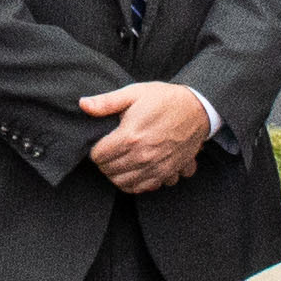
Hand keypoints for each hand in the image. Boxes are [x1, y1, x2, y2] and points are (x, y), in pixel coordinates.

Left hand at [82, 81, 216, 193]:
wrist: (198, 109)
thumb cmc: (165, 99)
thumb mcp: (134, 93)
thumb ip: (107, 102)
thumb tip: (83, 104)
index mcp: (130, 136)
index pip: (98, 156)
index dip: (94, 149)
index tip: (100, 142)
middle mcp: (142, 156)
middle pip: (109, 171)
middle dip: (103, 162)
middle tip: (107, 151)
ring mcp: (156, 167)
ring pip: (123, 183)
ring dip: (116, 174)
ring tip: (118, 162)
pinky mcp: (167, 173)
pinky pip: (143, 188)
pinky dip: (134, 183)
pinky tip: (133, 171)